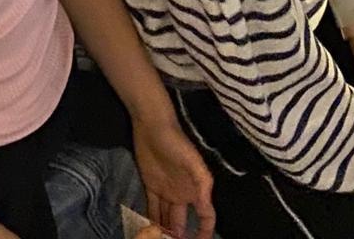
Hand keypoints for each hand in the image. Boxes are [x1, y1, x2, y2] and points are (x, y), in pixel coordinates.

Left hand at [131, 114, 215, 238]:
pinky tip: (146, 229)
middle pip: (183, 223)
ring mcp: (167, 191)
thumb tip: (208, 208)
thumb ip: (202, 183)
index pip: (206, 217)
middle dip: (179, 236)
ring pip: (167, 219)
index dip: (205, 232)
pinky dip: (151, 220)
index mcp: (196, 191)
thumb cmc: (177, 142)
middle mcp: (183, 195)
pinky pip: (152, 209)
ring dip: (164, 231)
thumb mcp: (193, 162)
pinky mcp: (151, 186)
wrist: (153, 125)